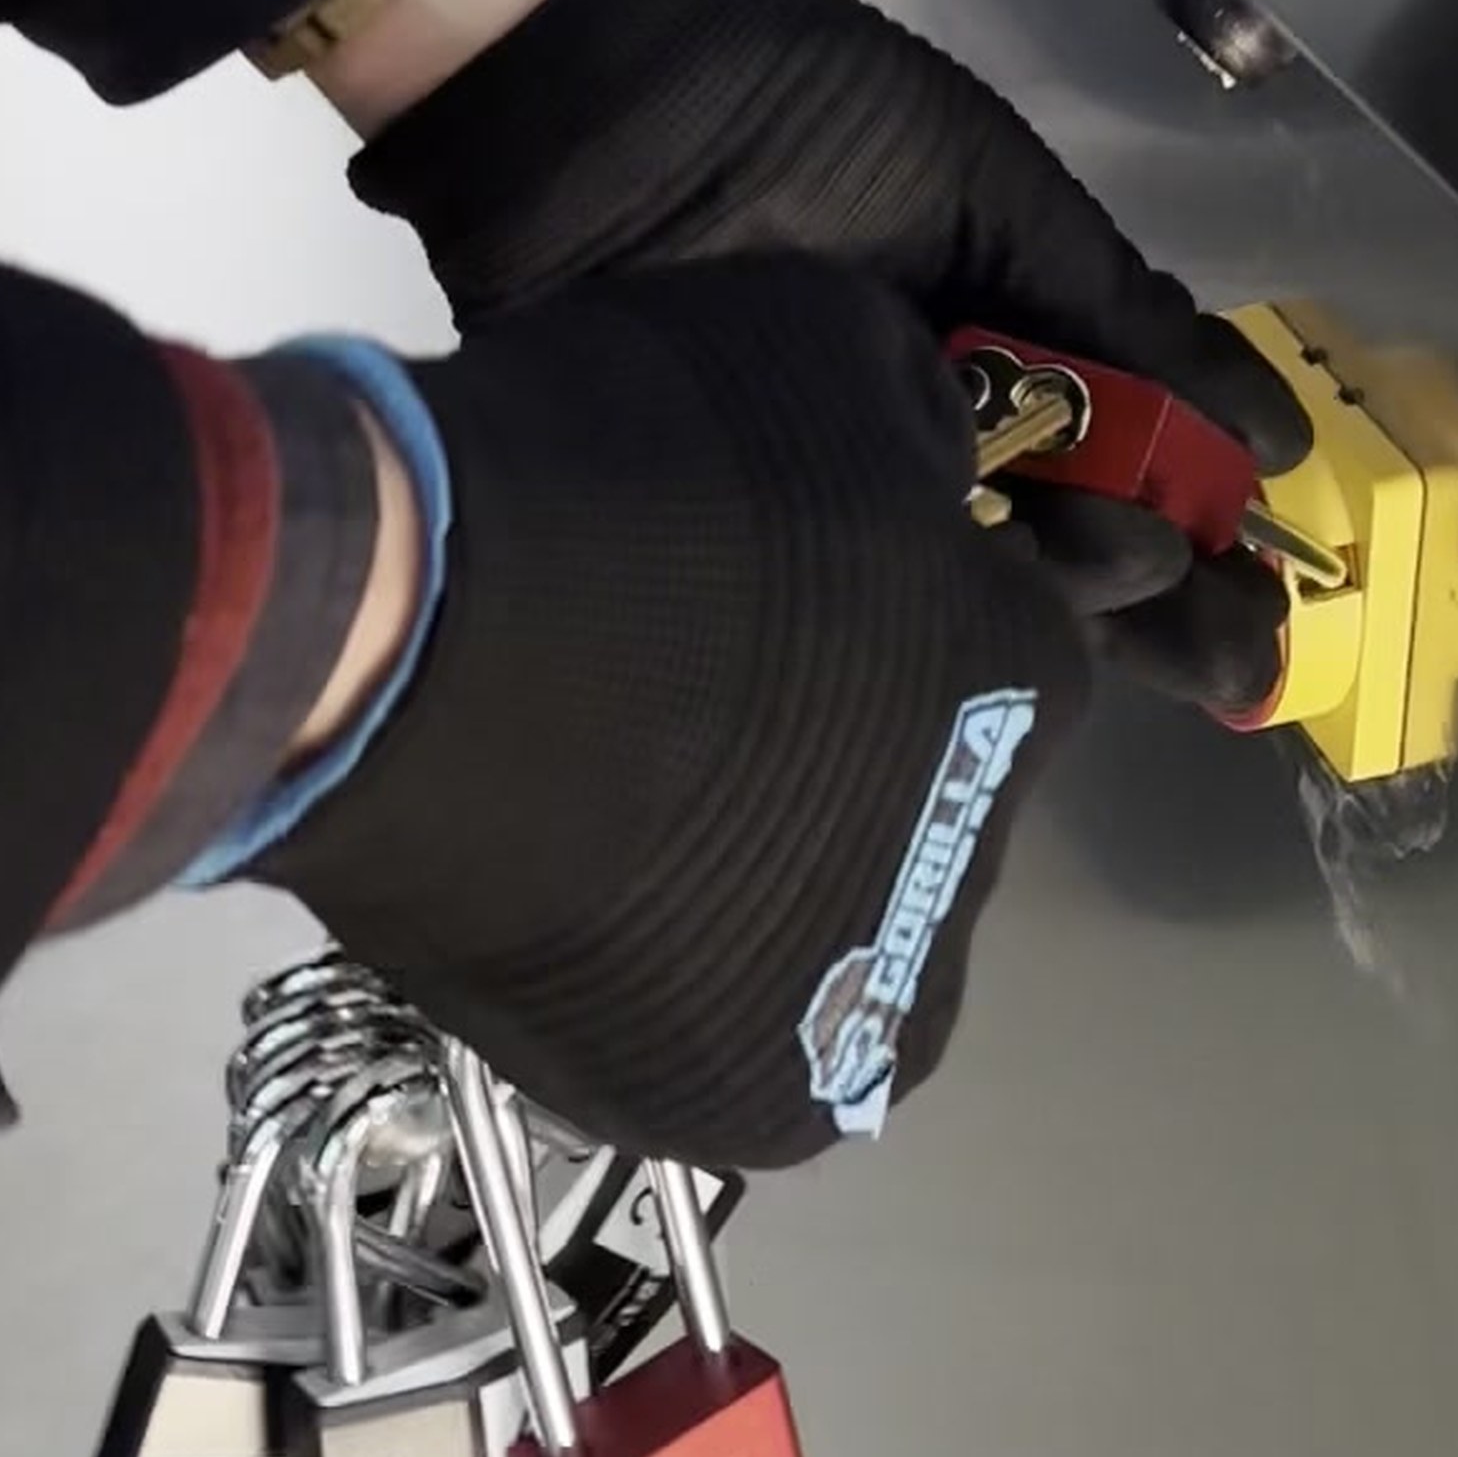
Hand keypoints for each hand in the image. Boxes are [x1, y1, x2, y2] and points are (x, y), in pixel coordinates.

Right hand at [255, 255, 1086, 1167]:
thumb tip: (928, 476)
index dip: (895, 605)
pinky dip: (680, 972)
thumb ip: (920, 430)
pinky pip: (732, 1025)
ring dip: (763, 875)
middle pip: (925, 795)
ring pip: (832, 925)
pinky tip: (598, 892)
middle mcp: (987, 860)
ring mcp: (865, 1002)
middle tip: (694, 700)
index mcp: (1036, 681)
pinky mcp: (742, 1103)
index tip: (785, 590)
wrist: (422, 641)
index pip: (1005, 646)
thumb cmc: (635, 472)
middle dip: (843, 748)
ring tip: (623, 803)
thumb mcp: (834, 353)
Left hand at [348, 0, 1308, 709]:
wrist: (596, 99)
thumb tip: (1279, 436)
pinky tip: (1021, 657)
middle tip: (1249, 670)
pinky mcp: (737, 541)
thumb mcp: (997, 201)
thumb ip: (1123, 319)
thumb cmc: (811, 123)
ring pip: (970, 592)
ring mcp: (830, 498)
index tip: (1272, 585)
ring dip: (1079, 632)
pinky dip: (934, 632)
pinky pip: (849, 608)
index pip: (1117, 467)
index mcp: (992, 356)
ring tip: (1182, 668)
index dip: (1196, 528)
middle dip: (1162, 612)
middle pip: (1058, 550)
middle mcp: (921, 441)